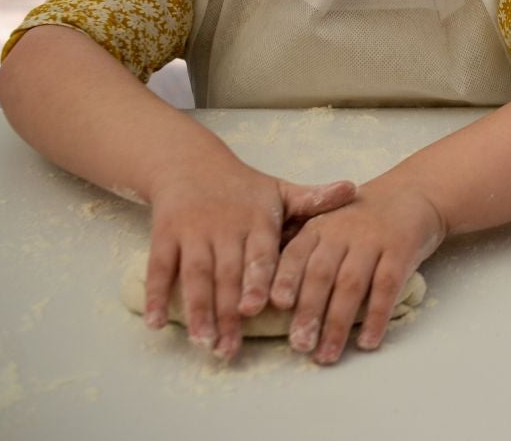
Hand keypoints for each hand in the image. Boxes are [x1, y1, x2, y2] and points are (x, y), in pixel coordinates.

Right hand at [143, 163, 356, 360]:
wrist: (190, 163)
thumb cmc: (244, 188)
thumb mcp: (280, 190)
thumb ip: (314, 200)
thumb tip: (353, 190)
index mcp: (256, 219)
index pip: (258, 253)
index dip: (256, 280)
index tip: (256, 308)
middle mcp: (223, 226)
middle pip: (225, 273)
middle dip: (226, 311)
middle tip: (229, 347)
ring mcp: (192, 231)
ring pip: (193, 274)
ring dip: (196, 310)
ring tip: (203, 343)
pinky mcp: (164, 235)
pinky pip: (159, 267)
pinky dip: (157, 295)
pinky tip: (158, 324)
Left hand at [271, 180, 445, 364]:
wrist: (412, 194)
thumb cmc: (361, 220)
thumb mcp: (330, 225)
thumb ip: (305, 254)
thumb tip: (269, 301)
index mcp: (319, 227)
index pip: (296, 254)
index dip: (285, 280)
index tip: (275, 306)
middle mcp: (342, 230)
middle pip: (321, 274)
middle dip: (309, 312)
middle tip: (299, 345)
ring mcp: (373, 239)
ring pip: (351, 284)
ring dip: (337, 323)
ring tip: (327, 355)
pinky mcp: (401, 249)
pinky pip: (387, 286)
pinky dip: (377, 316)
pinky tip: (369, 342)